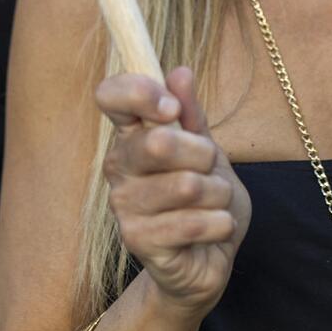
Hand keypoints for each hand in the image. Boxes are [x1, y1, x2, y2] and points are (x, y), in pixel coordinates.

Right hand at [99, 65, 251, 319]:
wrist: (208, 259)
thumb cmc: (204, 199)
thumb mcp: (206, 150)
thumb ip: (191, 114)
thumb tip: (179, 72)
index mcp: (130, 136)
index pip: (111, 96)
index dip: (142, 92)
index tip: (172, 108)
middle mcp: (118, 168)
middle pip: (160, 142)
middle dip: (204, 155)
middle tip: (210, 170)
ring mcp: (124, 207)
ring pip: (187, 185)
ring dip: (218, 195)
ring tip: (213, 205)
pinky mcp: (139, 242)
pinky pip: (194, 222)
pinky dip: (219, 224)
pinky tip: (214, 229)